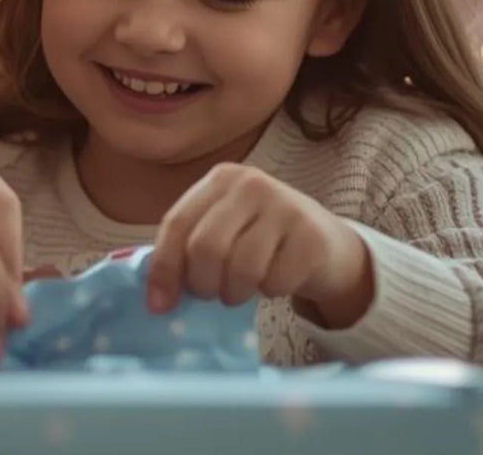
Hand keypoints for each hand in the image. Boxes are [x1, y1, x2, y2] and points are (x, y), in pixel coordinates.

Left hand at [146, 163, 373, 328]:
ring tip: (239, 290)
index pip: (177, 223)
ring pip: (241, 269)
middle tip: (210, 294)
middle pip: (206, 247)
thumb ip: (187, 249)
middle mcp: (252, 184)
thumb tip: (155, 299)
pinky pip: (275, 282)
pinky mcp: (312, 237)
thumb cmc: (260, 239)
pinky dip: (269, 292)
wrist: (326, 243)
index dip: (163, 267)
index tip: (158, 305)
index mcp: (221, 178)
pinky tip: (275, 280)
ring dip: (234, 293)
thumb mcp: (223, 230)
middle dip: (202, 284)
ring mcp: (286, 207)